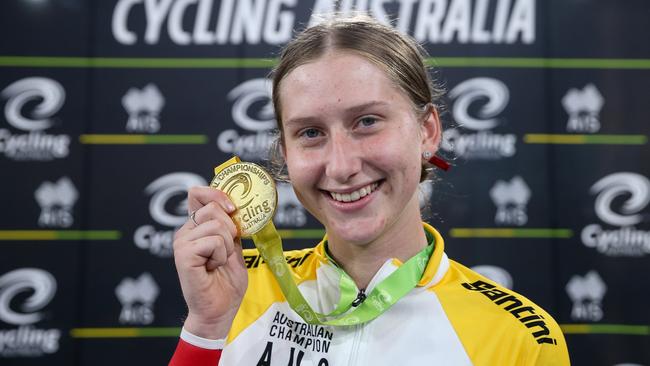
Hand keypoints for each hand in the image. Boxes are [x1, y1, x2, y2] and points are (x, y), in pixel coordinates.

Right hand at [173, 186, 247, 338]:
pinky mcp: (183, 255)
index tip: (233, 208)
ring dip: (228, 246)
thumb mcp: (234, 248)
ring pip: (217, 225)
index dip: (216, 193)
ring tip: (218, 262)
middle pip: (214, 207)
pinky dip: (221, 256)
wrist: (219, 311)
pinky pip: (215, 241)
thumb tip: (239, 206)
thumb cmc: (226, 283)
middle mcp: (185, 231)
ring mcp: (181, 242)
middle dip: (231, 229)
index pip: (197, 193)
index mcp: (195, 227)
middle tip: (225, 252)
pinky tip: (212, 268)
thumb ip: (232, 227)